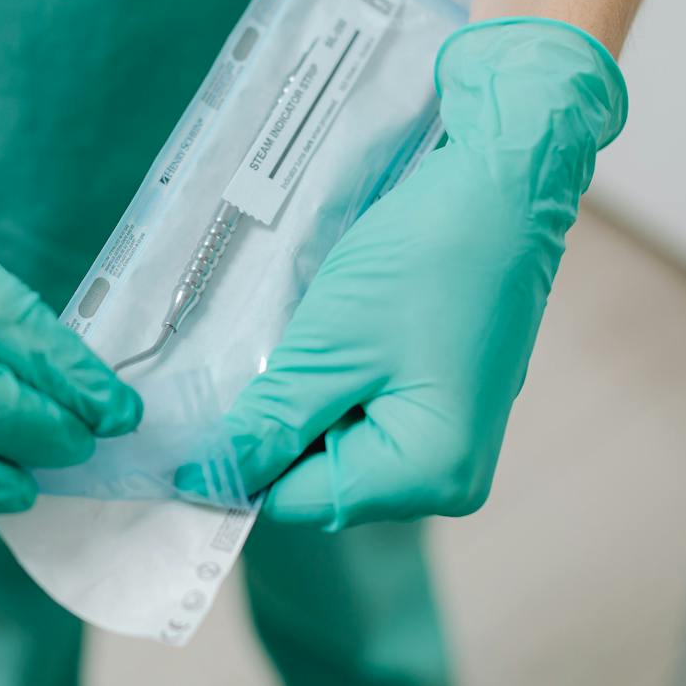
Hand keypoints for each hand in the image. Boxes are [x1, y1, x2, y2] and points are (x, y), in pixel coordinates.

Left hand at [220, 19, 625, 528]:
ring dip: (300, 400)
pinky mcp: (446, 401)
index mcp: (429, 475)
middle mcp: (449, 477)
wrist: (502, 186)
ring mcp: (452, 439)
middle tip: (236, 363)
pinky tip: (323, 338)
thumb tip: (204, 480)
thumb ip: (267, 423)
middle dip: (273, 427)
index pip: (297, 499)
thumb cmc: (424, 262)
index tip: (182, 427)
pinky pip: (365, 412)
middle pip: (320, 477)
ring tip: (286, 341)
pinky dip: (331, 383)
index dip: (237, 463)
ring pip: (338, 443)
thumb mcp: (327, 348)